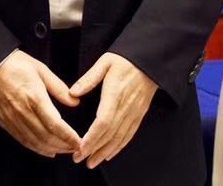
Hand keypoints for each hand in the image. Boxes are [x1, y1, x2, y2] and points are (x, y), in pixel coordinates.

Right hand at [0, 50, 81, 157]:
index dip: (68, 136)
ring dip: (52, 149)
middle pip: (46, 136)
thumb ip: (59, 88)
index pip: (54, 123)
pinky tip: (47, 150)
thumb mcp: (41, 70)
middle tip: (76, 148)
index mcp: (34, 97)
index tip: (79, 142)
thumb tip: (75, 102)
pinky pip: (23, 140)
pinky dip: (37, 148)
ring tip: (65, 150)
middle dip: (63, 145)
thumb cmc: (16, 65)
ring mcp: (13, 119)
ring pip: (35, 142)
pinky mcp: (5, 123)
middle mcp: (23, 111)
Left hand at [68, 53, 157, 168]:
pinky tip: (109, 154)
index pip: (104, 121)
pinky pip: (129, 134)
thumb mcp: (105, 62)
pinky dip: (119, 147)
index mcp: (115, 93)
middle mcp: (126, 106)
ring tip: (92, 162)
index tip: (81, 147)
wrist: (150, 61)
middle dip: (94, 149)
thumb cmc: (126, 60)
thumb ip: (89, 78)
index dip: (93, 137)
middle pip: (110, 134)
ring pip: (120, 137)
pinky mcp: (139, 115)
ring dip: (105, 152)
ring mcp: (134, 112)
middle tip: (79, 159)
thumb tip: (73, 92)